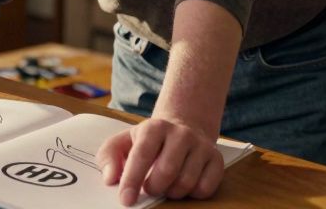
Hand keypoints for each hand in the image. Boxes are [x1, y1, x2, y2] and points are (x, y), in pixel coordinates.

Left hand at [97, 115, 225, 205]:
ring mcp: (201, 145)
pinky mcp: (216, 159)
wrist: (184, 126)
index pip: (142, 155)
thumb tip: (110, 178)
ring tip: (166, 184)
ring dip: (172, 192)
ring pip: (186, 182)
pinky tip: (184, 184)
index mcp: (155, 127)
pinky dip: (192, 194)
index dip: (132, 180)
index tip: (126, 199)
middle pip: (166, 172)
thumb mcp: (125, 141)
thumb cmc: (150, 140)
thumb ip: (109, 156)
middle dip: (154, 187)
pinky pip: (206, 188)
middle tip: (150, 187)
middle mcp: (180, 133)